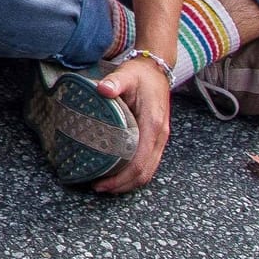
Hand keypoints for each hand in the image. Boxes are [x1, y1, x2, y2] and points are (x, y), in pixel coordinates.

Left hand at [92, 57, 172, 193]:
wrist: (157, 70)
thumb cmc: (140, 75)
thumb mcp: (127, 75)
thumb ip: (115, 83)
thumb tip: (102, 89)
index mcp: (153, 124)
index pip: (139, 161)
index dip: (121, 177)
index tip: (100, 183)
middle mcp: (159, 136)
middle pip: (144, 173)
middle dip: (122, 185)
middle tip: (98, 188)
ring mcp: (160, 139)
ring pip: (148, 171)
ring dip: (129, 183)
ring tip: (106, 185)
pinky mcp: (156, 138)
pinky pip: (148, 163)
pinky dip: (134, 174)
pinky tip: (118, 173)